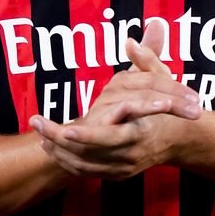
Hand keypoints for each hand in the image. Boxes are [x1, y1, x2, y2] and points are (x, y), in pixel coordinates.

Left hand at [29, 21, 199, 177]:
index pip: (112, 138)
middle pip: (91, 154)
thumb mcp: (161, 79)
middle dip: (61, 142)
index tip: (66, 130)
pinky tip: (49, 145)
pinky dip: (66, 160)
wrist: (177, 138)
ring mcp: (122, 167)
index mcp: (141, 131)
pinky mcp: (115, 174)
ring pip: (84, 164)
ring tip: (38, 131)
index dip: (89, 135)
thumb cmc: (167, 104)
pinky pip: (86, 171)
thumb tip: (131, 41)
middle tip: (37, 124)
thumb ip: (146, 60)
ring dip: (58, 151)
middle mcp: (131, 153)